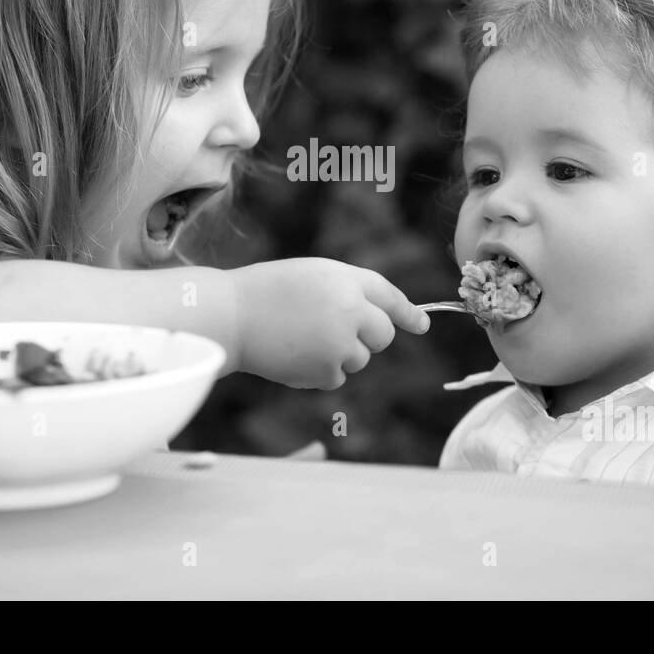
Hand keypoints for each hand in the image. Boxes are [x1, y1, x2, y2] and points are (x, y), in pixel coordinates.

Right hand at [231, 258, 429, 388]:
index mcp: (347, 280)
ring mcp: (340, 343)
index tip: (422, 325)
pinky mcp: (325, 370)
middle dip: (367, 337)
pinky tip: (293, 356)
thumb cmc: (265, 292)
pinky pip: (336, 377)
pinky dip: (319, 372)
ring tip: (300, 339)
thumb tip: (378, 322)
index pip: (389, 297)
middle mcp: (351, 311)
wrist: (231, 317)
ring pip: (359, 359)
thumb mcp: (312, 276)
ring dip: (338, 355)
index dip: (408, 313)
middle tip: (333, 331)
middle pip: (382, 335)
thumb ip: (347, 293)